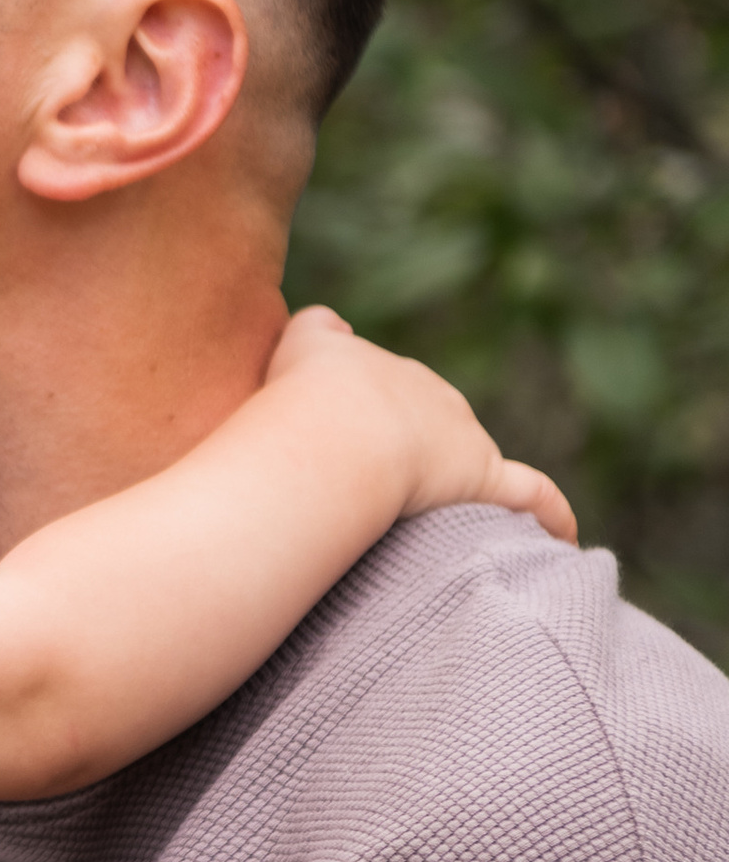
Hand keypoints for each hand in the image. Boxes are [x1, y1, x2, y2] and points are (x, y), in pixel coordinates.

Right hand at [268, 307, 575, 543]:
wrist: (336, 431)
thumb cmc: (308, 396)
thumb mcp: (300, 346)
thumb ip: (316, 328)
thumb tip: (330, 323)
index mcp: (392, 372)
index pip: (390, 394)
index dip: (371, 422)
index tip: (353, 448)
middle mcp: (436, 397)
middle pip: (433, 426)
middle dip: (413, 454)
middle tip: (375, 494)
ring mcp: (465, 439)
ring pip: (470, 460)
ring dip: (458, 488)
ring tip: (432, 523)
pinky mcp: (485, 479)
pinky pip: (530, 495)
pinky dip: (549, 513)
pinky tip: (562, 537)